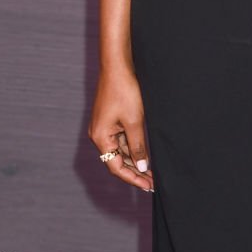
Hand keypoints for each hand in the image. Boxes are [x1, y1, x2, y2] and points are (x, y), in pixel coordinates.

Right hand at [88, 66, 154, 191]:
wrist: (117, 66)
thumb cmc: (124, 91)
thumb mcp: (134, 121)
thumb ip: (138, 146)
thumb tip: (142, 167)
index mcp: (100, 138)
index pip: (116, 167)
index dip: (133, 178)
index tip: (148, 186)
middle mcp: (99, 135)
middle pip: (117, 160)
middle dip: (135, 171)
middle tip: (152, 181)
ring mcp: (104, 127)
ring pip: (120, 150)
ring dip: (134, 160)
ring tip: (151, 170)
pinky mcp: (110, 119)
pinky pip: (121, 139)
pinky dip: (132, 147)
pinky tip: (144, 152)